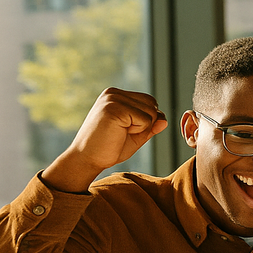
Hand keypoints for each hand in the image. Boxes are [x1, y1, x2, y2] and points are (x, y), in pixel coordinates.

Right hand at [42, 88, 167, 193]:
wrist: (87, 159)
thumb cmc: (109, 148)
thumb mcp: (136, 135)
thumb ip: (151, 126)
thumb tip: (164, 119)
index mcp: (116, 95)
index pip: (149, 102)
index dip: (146, 121)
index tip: (124, 130)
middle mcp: (114, 93)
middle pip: (152, 105)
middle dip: (146, 124)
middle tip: (122, 133)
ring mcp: (113, 99)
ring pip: (151, 112)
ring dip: (141, 128)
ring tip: (119, 133)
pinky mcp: (114, 108)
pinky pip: (145, 119)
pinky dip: (138, 131)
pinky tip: (118, 133)